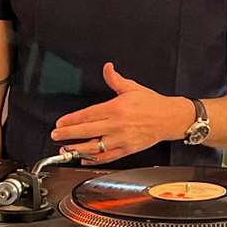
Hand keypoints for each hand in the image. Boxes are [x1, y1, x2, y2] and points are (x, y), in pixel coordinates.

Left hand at [51, 62, 193, 163]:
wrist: (170, 118)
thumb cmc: (152, 104)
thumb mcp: (132, 87)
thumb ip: (115, 79)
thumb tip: (107, 68)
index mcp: (117, 108)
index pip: (88, 115)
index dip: (72, 120)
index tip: (60, 122)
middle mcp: (118, 125)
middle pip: (87, 131)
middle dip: (68, 134)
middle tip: (56, 135)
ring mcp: (122, 139)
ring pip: (96, 147)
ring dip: (78, 149)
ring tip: (65, 149)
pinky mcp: (128, 149)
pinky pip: (108, 157)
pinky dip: (94, 159)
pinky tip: (84, 157)